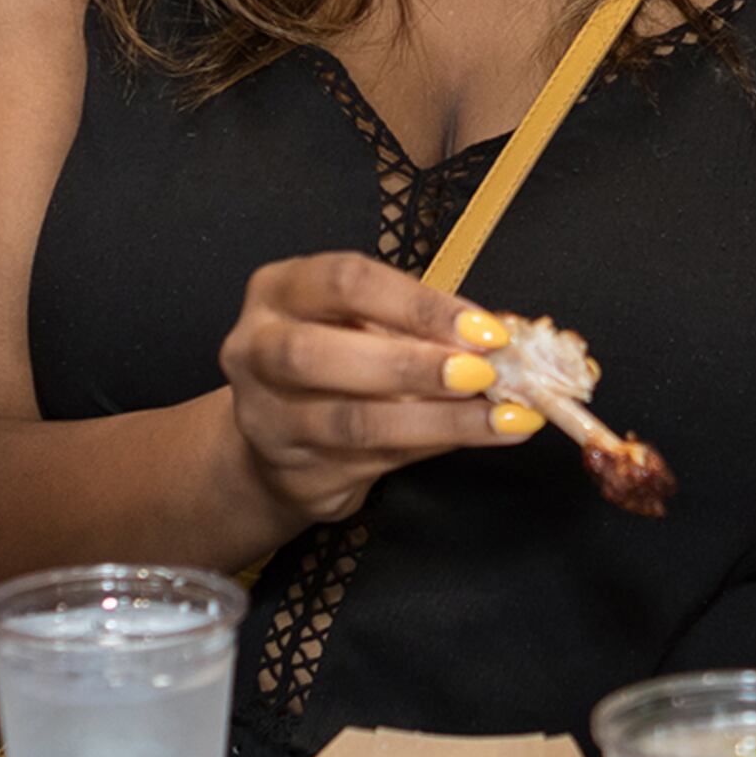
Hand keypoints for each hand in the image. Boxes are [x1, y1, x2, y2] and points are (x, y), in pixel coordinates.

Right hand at [219, 252, 524, 530]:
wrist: (275, 445)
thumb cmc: (332, 366)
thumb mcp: (364, 326)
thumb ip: (418, 327)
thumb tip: (495, 337)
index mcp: (278, 292)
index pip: (345, 283)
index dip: (418, 304)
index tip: (482, 328)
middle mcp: (256, 351)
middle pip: (320, 354)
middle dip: (411, 364)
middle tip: (482, 373)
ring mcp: (266, 419)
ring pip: (351, 421)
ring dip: (438, 419)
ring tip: (499, 417)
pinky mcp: (293, 473)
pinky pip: (371, 461)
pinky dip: (433, 446)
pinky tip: (477, 437)